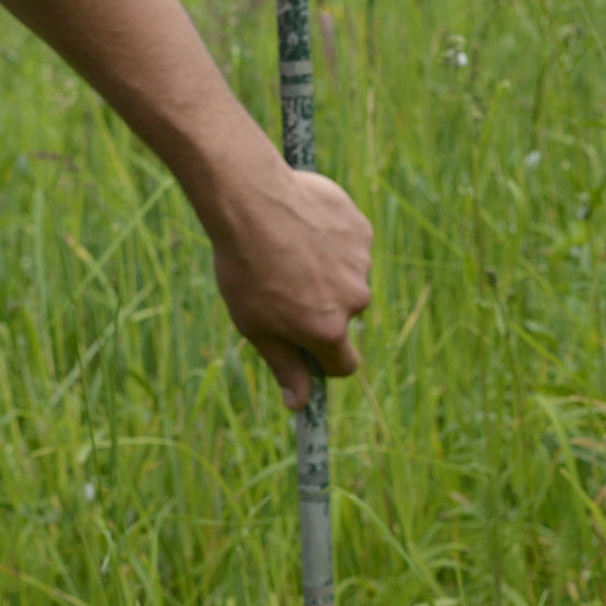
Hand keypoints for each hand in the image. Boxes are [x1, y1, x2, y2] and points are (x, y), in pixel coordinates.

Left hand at [208, 161, 371, 409]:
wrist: (249, 201)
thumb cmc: (245, 268)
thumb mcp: (256, 327)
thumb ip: (284, 366)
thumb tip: (299, 404)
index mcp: (329, 331)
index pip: (344, 365)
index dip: (324, 359)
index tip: (307, 347)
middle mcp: (355, 300)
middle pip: (345, 316)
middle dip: (322, 307)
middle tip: (284, 283)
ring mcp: (361, 264)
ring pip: (348, 278)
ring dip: (326, 270)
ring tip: (289, 249)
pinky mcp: (361, 231)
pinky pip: (350, 245)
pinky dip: (332, 241)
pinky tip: (302, 227)